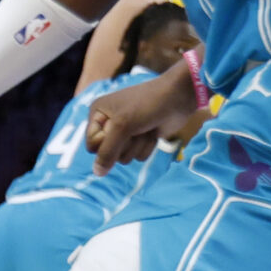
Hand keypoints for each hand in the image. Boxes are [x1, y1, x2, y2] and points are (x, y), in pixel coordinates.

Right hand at [86, 62, 202, 172]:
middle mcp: (109, 124)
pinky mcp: (140, 139)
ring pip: (124, 158)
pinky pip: (138, 157)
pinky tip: (153, 133)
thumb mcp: (122, 126)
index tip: (119, 129)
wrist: (178, 97)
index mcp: (98, 114)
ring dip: (138, 145)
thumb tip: (97, 173)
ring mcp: (125, 133)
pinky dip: (147, 146)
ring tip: (145, 128)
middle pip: (109, 154)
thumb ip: (107, 151)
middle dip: (125, 144)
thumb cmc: (147, 104)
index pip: (92, 146)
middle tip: (136, 127)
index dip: (106, 143)